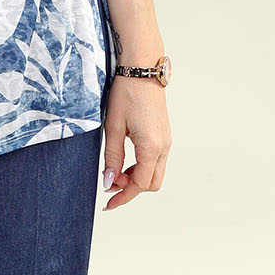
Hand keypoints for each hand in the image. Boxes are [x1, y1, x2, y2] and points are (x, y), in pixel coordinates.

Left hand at [101, 78, 170, 209]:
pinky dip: (141, 167)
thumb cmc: (126, 93)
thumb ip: (112, 157)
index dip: (123, 197)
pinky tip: (125, 161)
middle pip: (152, 183)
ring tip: (115, 170)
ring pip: (155, 173)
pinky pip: (155, 161)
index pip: (140, 184)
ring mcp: (166, 141)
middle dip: (131, 189)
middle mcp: (164, 146)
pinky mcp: (163, 135)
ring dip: (136, 178)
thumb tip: (109, 182)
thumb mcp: (112, 127)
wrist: (142, 69)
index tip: (108, 204)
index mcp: (152, 146)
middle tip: (109, 182)